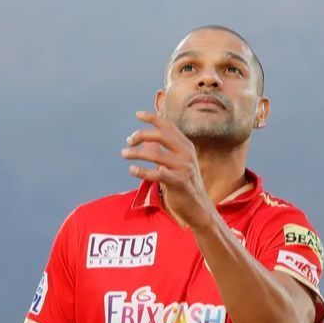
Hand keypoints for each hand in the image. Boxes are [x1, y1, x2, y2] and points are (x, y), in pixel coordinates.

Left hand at [122, 111, 212, 228]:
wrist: (198, 208)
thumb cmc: (184, 184)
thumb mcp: (177, 163)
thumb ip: (165, 150)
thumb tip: (146, 138)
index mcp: (186, 146)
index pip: (169, 126)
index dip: (153, 118)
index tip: (138, 115)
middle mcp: (187, 154)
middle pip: (162, 136)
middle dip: (142, 135)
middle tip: (129, 140)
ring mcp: (184, 168)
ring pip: (157, 154)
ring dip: (137, 153)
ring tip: (125, 154)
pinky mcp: (179, 182)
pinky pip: (157, 174)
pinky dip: (143, 171)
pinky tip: (132, 170)